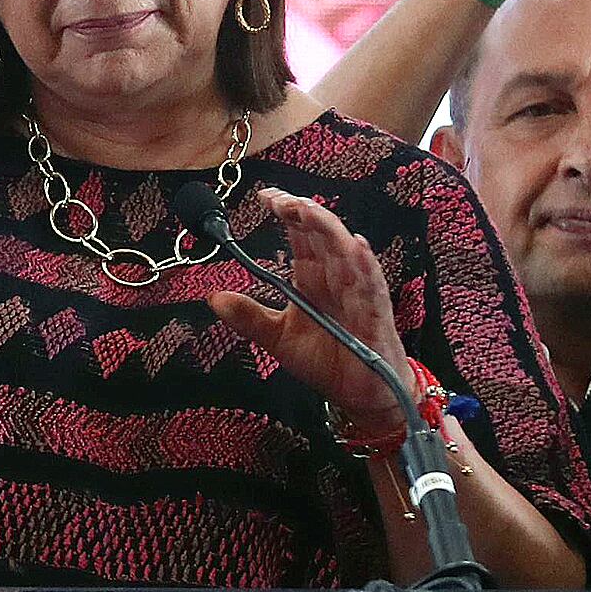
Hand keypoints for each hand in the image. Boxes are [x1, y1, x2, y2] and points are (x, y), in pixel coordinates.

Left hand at [208, 188, 410, 424]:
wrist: (361, 393)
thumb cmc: (328, 360)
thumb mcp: (278, 338)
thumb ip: (249, 317)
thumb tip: (214, 297)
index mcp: (313, 278)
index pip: (301, 235)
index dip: (286, 213)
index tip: (266, 197)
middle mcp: (336, 277)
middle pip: (321, 234)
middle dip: (301, 213)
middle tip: (279, 199)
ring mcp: (358, 292)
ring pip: (344, 250)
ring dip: (327, 229)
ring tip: (307, 210)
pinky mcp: (376, 312)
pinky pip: (371, 284)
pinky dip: (364, 265)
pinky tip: (355, 247)